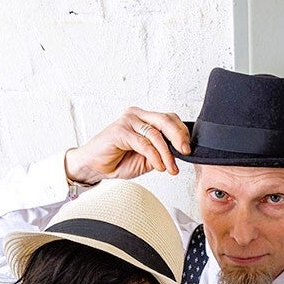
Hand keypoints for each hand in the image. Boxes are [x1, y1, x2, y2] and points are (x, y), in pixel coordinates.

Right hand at [64, 107, 191, 184]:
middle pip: (165, 120)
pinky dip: (154, 156)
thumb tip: (179, 153)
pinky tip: (159, 166)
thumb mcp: (147, 158)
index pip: (169, 119)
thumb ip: (162, 152)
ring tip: (170, 168)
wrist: (95, 167)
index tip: (188, 150)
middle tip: (185, 152)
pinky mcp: (120, 131)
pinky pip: (143, 143)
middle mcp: (137, 116)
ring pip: (155, 134)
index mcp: (145, 119)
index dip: (181, 133)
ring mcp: (128, 121)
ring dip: (166, 153)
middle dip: (178, 137)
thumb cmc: (118, 160)